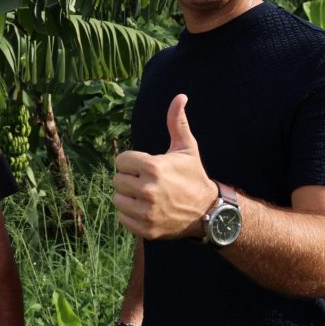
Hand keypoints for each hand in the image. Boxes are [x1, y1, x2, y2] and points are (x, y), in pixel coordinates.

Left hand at [112, 94, 217, 239]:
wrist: (207, 211)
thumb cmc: (193, 175)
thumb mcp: (186, 148)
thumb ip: (177, 122)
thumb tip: (180, 96)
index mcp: (154, 167)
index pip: (121, 161)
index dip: (131, 162)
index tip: (145, 166)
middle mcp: (148, 190)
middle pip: (117, 180)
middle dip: (129, 179)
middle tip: (146, 181)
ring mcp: (147, 212)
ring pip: (117, 199)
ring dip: (128, 197)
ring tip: (145, 195)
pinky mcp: (146, 229)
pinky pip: (122, 218)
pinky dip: (130, 214)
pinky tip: (146, 209)